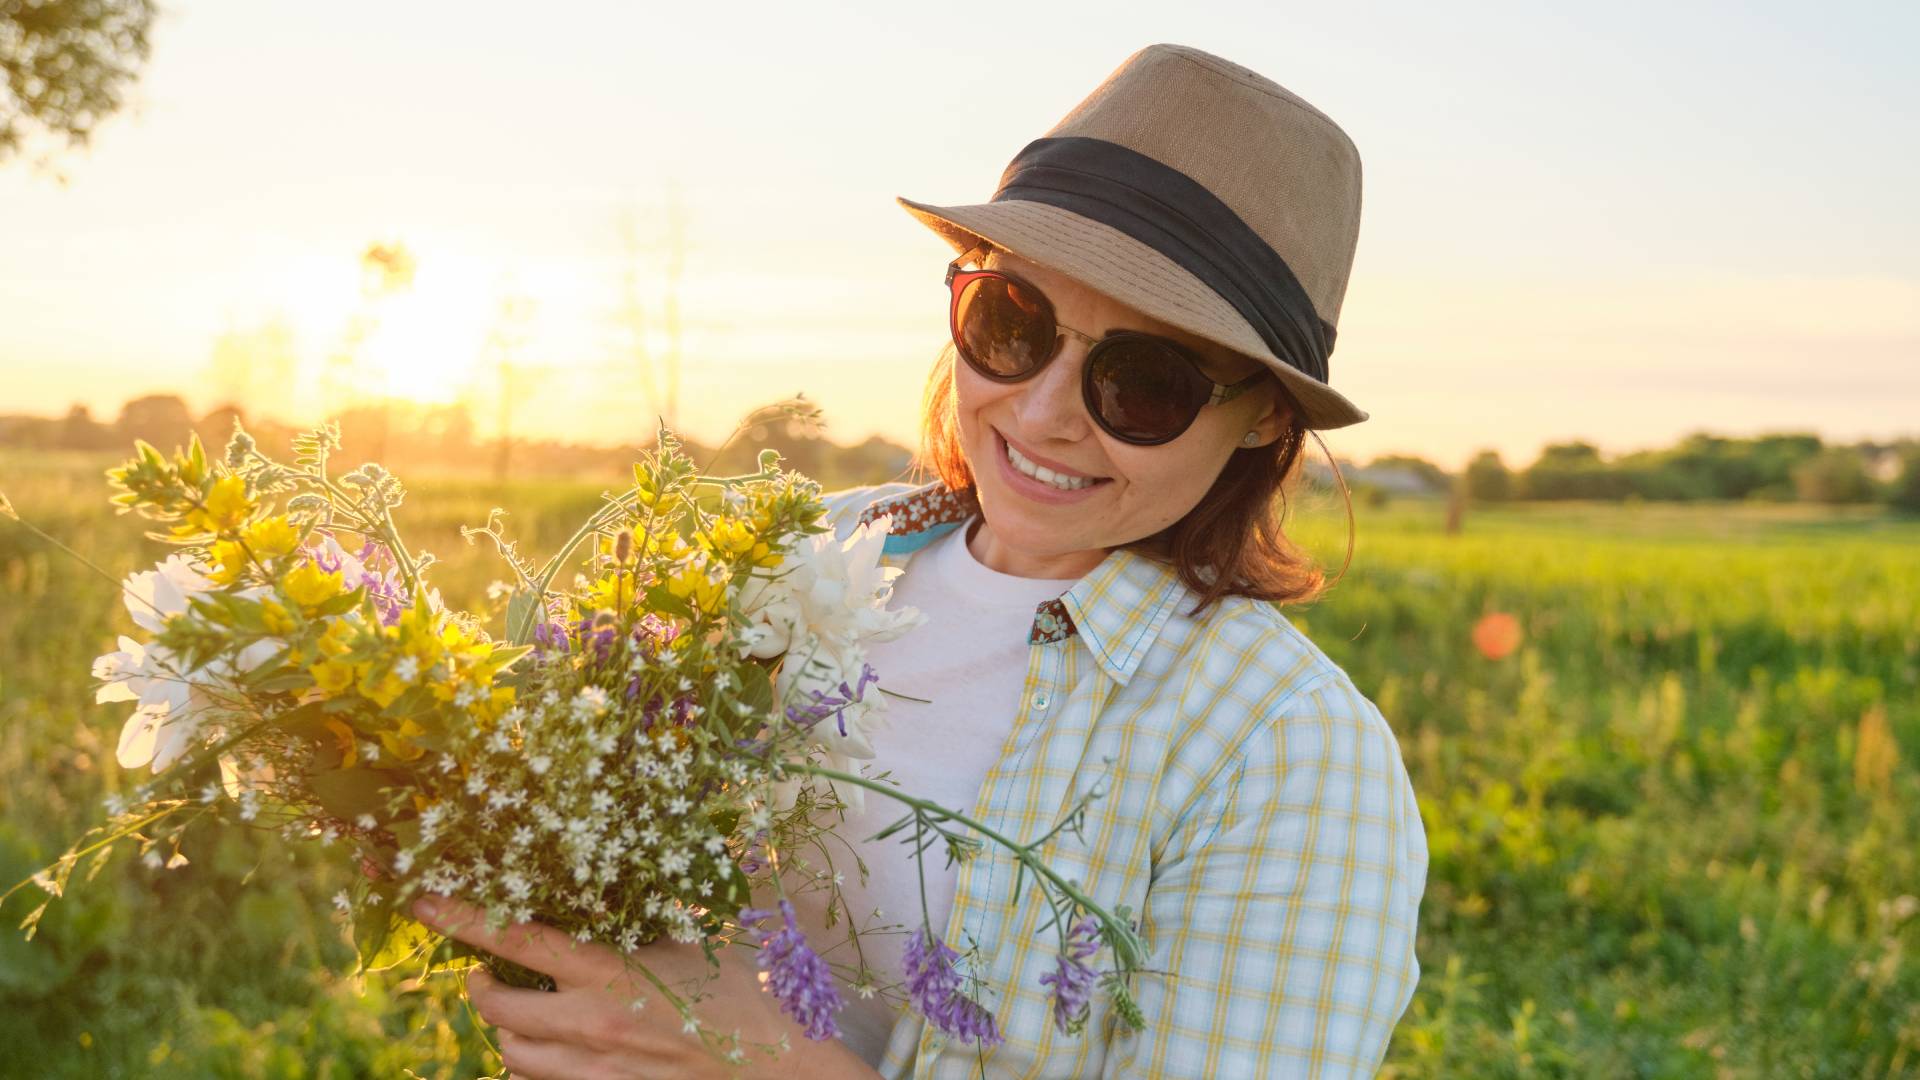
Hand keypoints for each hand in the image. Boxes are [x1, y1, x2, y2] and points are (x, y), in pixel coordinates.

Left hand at [412, 895, 877, 1079]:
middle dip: (480, 987)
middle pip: (493, 1008)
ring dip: (508, 1029)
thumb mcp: (686, 944)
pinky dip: (535, 1064)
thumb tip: (613, 877)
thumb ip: (639, 920)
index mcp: (608, 971)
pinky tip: (559, 1047)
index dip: (459, 916)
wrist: (771, 1071)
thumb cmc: (737, 1000)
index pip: (513, 939)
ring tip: (525, 1012)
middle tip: (490, 973)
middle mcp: (587, 1023)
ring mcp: (588, 1070)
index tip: (419, 896)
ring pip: (508, 1053)